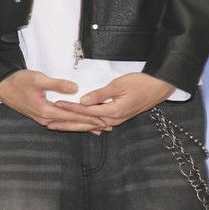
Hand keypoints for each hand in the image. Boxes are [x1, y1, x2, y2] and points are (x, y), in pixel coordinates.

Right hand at [0, 70, 116, 132]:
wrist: (2, 86)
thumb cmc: (18, 81)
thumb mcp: (38, 79)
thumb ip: (57, 84)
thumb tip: (75, 88)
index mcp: (45, 111)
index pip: (72, 117)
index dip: (89, 118)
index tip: (103, 120)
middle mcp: (45, 118)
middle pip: (72, 125)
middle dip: (90, 126)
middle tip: (107, 127)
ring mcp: (42, 118)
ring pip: (67, 125)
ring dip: (82, 127)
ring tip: (98, 129)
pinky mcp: (41, 115)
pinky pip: (60, 122)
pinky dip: (72, 124)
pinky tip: (79, 125)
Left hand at [45, 72, 175, 130]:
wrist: (159, 87)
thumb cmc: (141, 83)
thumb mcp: (119, 85)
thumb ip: (100, 94)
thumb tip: (82, 101)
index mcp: (113, 111)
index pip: (85, 111)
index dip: (69, 108)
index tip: (55, 105)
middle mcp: (114, 119)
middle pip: (85, 122)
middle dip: (67, 123)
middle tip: (49, 123)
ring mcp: (117, 119)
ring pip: (91, 124)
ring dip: (75, 125)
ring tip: (59, 126)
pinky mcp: (119, 117)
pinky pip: (99, 122)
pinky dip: (87, 124)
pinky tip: (79, 126)